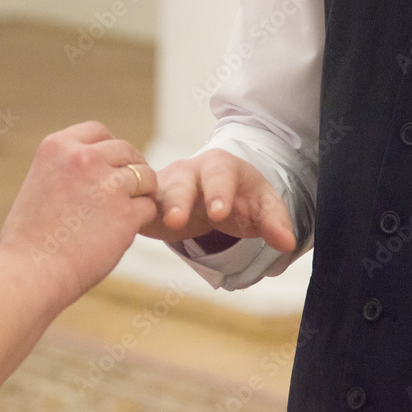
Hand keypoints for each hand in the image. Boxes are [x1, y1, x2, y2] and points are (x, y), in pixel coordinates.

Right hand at [0, 122, 156, 308]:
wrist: (30, 273)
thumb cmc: (29, 240)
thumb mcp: (40, 184)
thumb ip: (66, 169)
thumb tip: (94, 165)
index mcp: (58, 147)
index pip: (98, 132)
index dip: (109, 150)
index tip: (109, 168)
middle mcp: (84, 158)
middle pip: (126, 150)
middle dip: (131, 169)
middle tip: (127, 194)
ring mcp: (107, 184)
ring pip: (145, 176)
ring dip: (142, 193)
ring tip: (127, 214)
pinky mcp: (126, 213)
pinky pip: (150, 207)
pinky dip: (143, 219)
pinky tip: (124, 232)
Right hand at [142, 149, 295, 253]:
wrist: (209, 193)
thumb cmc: (239, 198)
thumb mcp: (259, 206)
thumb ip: (274, 223)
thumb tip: (287, 243)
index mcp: (222, 168)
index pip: (223, 178)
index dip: (220, 194)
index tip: (220, 213)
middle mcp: (191, 172)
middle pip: (185, 182)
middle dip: (182, 199)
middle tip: (178, 219)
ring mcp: (166, 187)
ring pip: (158, 194)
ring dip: (160, 209)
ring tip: (163, 224)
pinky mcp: (149, 204)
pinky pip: (137, 206)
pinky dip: (131, 214)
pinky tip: (124, 224)